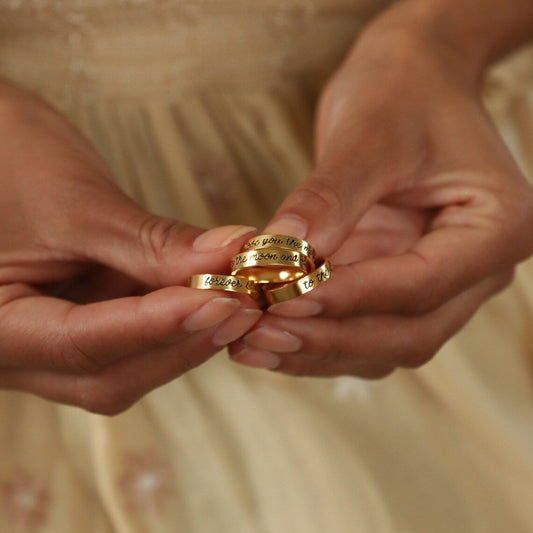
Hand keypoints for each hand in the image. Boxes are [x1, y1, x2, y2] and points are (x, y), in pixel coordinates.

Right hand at [0, 80, 260, 413]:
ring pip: (127, 367)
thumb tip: (231, 255)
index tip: (222, 300)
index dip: (158, 324)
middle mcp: (14, 354)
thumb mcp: (78, 203)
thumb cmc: (7, 160)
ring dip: (187, 337)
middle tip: (244, 305)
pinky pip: (134, 344)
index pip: (80, 342)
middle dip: (182, 340)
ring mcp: (48, 348)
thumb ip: (152, 242)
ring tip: (239, 301)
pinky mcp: (80, 327)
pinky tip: (213, 299)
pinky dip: (176, 324)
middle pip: (109, 373)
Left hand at [228, 5, 532, 376]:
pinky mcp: (396, 282)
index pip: (422, 283)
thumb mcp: (369, 135)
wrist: (410, 80)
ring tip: (251, 344)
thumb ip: (329, 199)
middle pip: (408, 331)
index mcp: (495, 227)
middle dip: (330, 338)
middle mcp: (475, 268)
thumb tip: (280, 257)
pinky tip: (267, 334)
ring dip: (317, 349)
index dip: (350, 298)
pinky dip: (315, 334)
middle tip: (260, 334)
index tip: (285, 300)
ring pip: (382, 342)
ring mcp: (437, 281)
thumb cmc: (404, 92)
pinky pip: (360, 326)